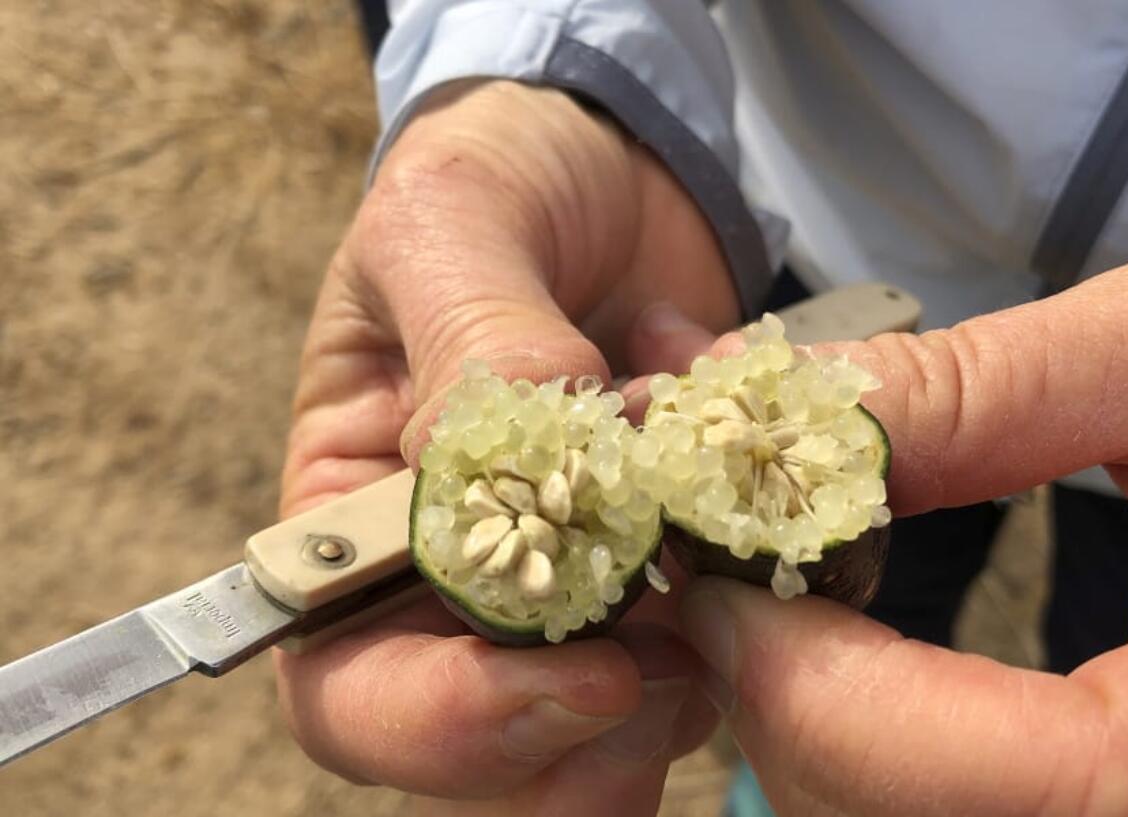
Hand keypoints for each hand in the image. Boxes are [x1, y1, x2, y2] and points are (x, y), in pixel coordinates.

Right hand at [274, 80, 739, 812]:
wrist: (609, 163)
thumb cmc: (495, 181)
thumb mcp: (452, 222)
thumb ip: (466, 336)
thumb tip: (487, 457)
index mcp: (359, 512)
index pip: (348, 685)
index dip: (440, 718)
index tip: (574, 675)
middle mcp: (453, 573)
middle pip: (478, 745)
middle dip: (568, 737)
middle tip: (659, 677)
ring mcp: (570, 578)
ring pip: (597, 731)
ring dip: (670, 700)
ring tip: (727, 597)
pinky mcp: (665, 565)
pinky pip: (699, 663)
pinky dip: (744, 643)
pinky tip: (765, 554)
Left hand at [674, 219, 1127, 814]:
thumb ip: (1000, 389)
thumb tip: (796, 410)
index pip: (1039, 796)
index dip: (838, 708)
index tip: (722, 595)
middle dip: (805, 721)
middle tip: (720, 581)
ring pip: (943, 815)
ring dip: (824, 720)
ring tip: (764, 590)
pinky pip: (983, 780)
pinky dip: (879, 714)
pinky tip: (840, 618)